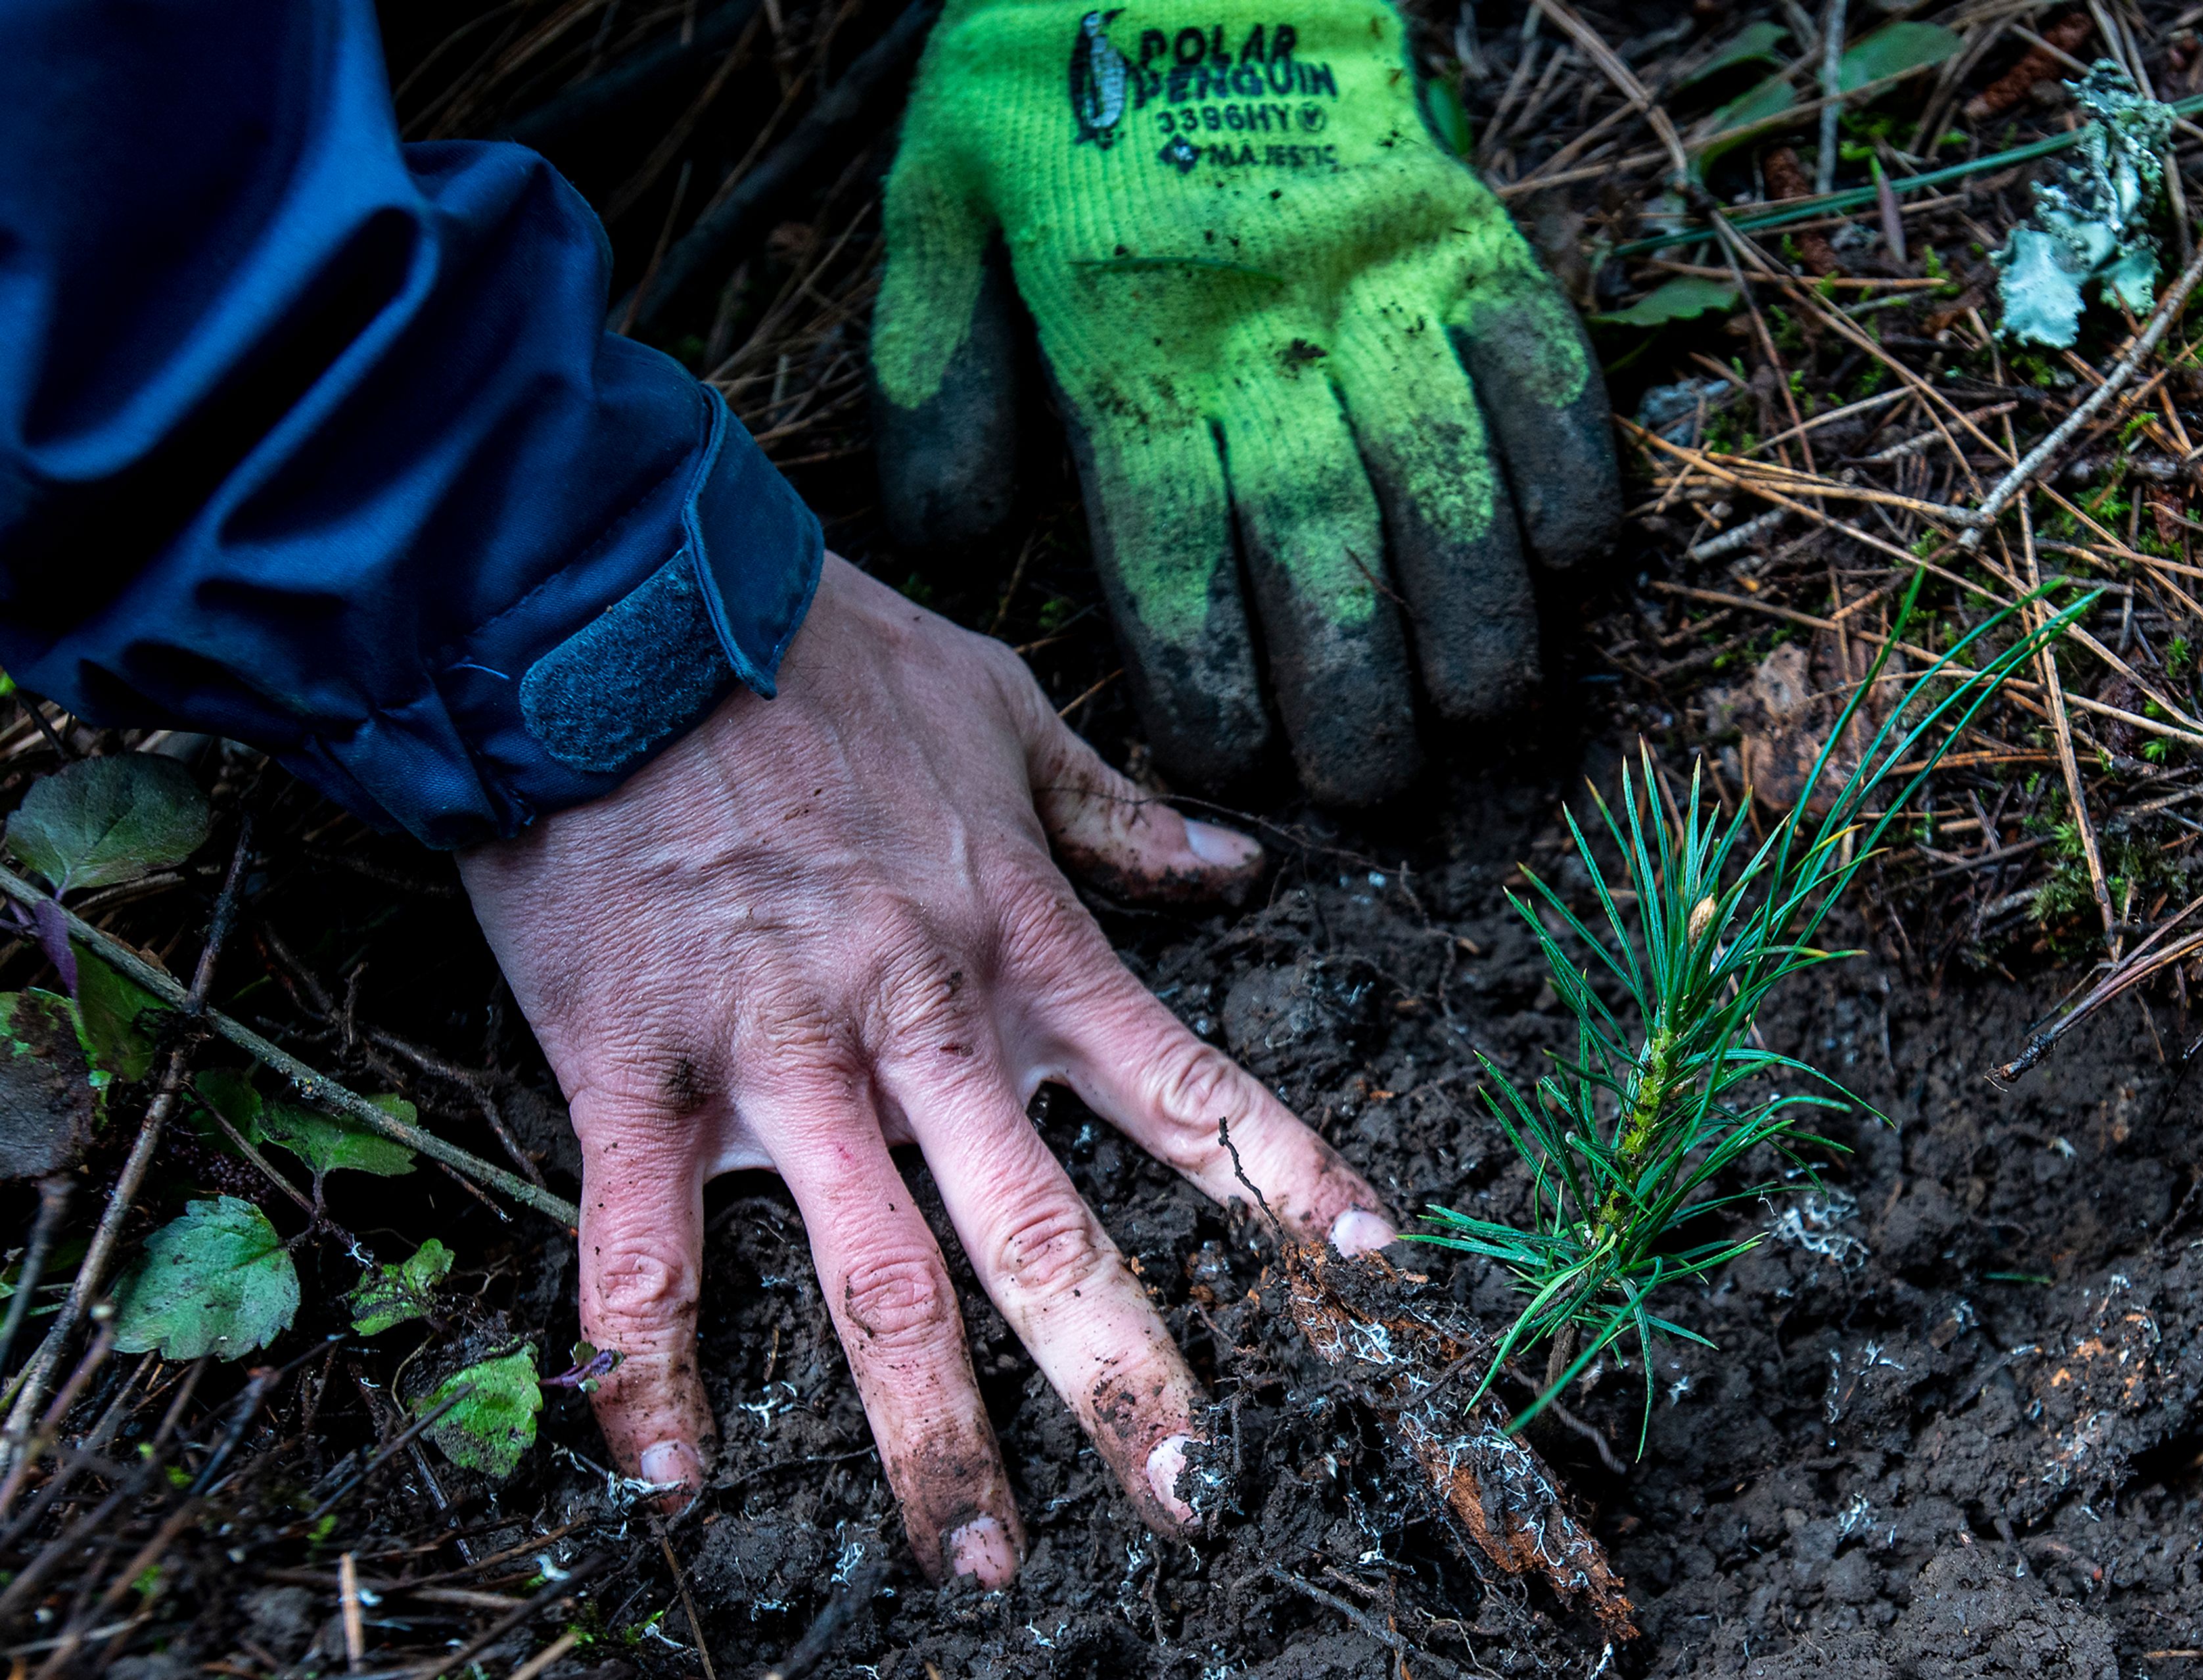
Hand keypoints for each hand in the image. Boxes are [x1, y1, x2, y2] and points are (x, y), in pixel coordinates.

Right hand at [458, 558, 1394, 1581]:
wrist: (612, 605)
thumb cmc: (814, 652)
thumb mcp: (998, 711)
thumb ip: (1115, 811)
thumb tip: (1239, 864)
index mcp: (1019, 942)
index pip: (1187, 1083)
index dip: (1290, 1180)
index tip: (1378, 1271)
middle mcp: (920, 1023)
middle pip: (1044, 1229)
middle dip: (1126, 1375)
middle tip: (1196, 1499)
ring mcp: (779, 1060)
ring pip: (875, 1278)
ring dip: (930, 1435)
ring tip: (980, 1563)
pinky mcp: (635, 1075)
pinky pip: (644, 1252)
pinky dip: (652, 1373)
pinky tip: (670, 1482)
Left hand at [870, 0, 1617, 806]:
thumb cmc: (1046, 90)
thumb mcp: (942, 211)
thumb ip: (943, 377)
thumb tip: (956, 537)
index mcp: (1124, 343)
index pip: (1169, 545)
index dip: (1204, 665)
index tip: (1227, 760)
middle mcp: (1260, 329)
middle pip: (1316, 536)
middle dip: (1351, 676)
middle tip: (1375, 787)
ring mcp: (1373, 281)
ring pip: (1438, 468)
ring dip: (1472, 602)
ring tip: (1487, 710)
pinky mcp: (1459, 230)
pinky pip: (1533, 356)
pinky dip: (1565, 452)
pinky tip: (1575, 554)